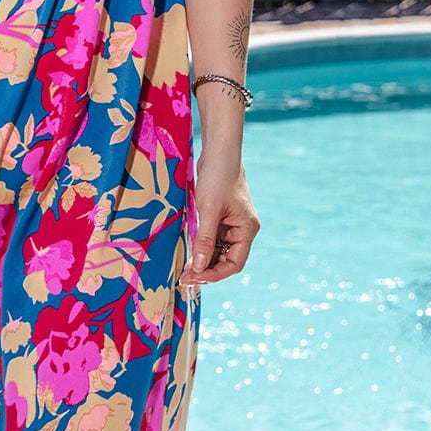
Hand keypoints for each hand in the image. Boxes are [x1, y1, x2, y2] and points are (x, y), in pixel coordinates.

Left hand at [177, 155, 259, 287]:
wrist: (218, 152)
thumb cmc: (217, 178)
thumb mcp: (209, 211)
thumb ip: (205, 240)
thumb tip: (198, 267)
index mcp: (247, 230)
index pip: (234, 264)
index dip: (214, 274)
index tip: (193, 278)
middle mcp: (242, 230)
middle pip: (226, 260)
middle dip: (206, 269)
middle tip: (183, 277)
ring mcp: (232, 225)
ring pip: (218, 252)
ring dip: (202, 260)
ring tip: (183, 268)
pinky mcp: (221, 218)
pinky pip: (213, 240)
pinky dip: (201, 247)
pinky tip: (188, 252)